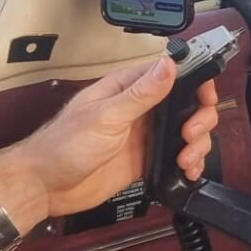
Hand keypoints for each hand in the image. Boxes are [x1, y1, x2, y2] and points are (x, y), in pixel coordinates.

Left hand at [0, 56, 220, 221]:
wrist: (46, 186)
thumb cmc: (64, 145)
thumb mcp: (106, 116)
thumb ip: (140, 93)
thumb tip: (168, 64)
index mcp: (128, 89)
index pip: (173, 74)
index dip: (196, 83)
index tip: (205, 98)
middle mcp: (140, 110)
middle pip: (186, 105)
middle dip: (199, 119)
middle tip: (190, 135)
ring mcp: (143, 136)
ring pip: (185, 133)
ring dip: (196, 145)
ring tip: (186, 159)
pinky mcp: (144, 162)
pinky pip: (175, 159)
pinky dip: (188, 165)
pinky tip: (187, 172)